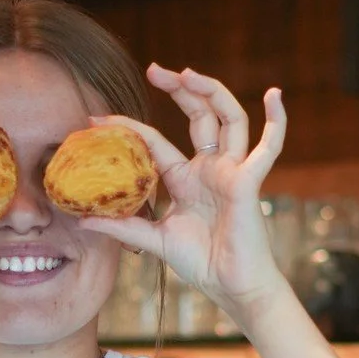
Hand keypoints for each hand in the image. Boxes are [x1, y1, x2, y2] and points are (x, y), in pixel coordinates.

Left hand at [80, 64, 286, 323]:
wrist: (231, 287)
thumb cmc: (201, 264)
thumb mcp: (155, 240)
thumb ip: (122, 227)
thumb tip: (81, 220)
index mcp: (186, 178)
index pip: (156, 141)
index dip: (129, 127)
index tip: (98, 118)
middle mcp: (210, 168)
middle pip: (198, 115)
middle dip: (179, 90)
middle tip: (154, 70)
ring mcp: (231, 171)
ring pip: (228, 118)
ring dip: (211, 91)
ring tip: (188, 74)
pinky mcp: (249, 182)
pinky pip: (269, 147)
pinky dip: (277, 121)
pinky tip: (275, 94)